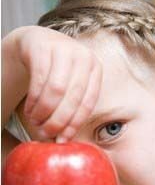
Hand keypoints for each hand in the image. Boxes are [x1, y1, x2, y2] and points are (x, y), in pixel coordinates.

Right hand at [18, 26, 101, 141]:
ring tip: (35, 120)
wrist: (36, 44)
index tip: (62, 139)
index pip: (88, 103)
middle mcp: (83, 56)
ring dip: (43, 111)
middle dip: (57, 120)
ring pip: (55, 90)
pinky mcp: (43, 46)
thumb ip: (71, 109)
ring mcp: (64, 47)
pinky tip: (30, 109)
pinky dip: (34, 100)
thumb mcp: (70, 87)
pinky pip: (39, 79)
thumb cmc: (56, 72)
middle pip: (73, 98)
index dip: (75, 124)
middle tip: (45, 133)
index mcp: (95, 69)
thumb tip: (64, 140)